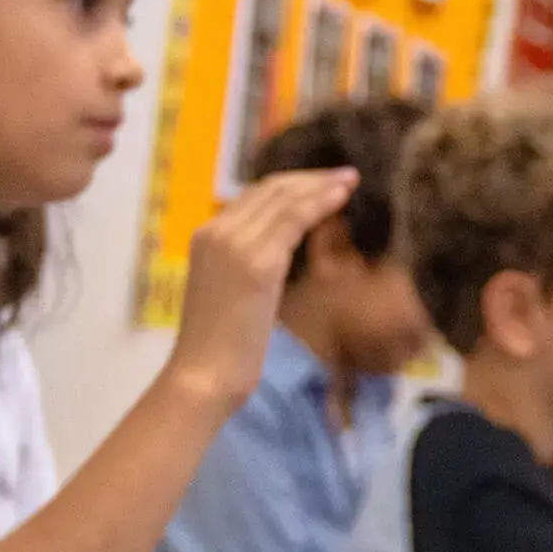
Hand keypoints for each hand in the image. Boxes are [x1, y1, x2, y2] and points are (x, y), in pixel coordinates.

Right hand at [167, 169, 356, 409]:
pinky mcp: (256, 261)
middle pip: (268, 188)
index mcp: (204, 236)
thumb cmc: (217, 348)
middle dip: (309, 179)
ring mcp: (234, 243)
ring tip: (350, 180)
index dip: (291, 185)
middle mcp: (216, 231)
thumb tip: (278, 253)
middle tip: (343, 176)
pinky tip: (342, 196)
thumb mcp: (229, 292)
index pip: (253, 196)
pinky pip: (294, 218)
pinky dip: (320, 202)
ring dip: (320, 185)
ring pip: (283, 198)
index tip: (320, 184)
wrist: (202, 375)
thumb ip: (247, 265)